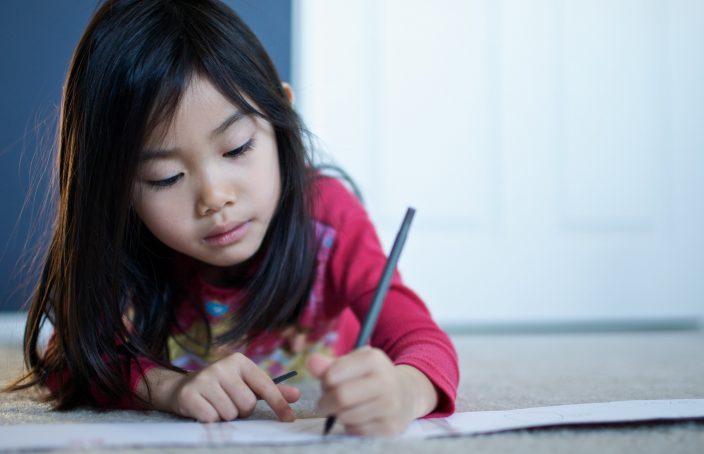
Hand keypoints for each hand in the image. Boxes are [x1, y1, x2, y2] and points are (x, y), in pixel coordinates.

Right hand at [164, 352, 299, 422]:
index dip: (278, 404)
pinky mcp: (190, 394)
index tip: (289, 419)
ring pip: (230, 413)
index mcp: (239, 361)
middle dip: (241, 410)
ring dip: (225, 416)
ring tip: (217, 405)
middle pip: (247, 404)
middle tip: (230, 402)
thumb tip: (296, 395)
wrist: (183, 388)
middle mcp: (222, 366)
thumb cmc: (222, 387)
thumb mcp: (246, 384)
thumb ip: (271, 390)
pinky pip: (212, 418)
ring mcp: (204, 379)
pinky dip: (211, 420)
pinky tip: (205, 409)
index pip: (265, 386)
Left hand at [306, 347, 437, 435]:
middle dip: (325, 402)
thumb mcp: (354, 364)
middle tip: (325, 403)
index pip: (333, 374)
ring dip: (338, 415)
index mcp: (373, 359)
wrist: (407, 394)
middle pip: (340, 397)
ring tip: (345, 407)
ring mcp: (390, 406)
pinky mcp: (390, 427)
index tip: (328, 383)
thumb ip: (330, 365)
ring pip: (345, 416)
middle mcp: (385, 381)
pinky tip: (359, 417)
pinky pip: (355, 430)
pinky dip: (350, 426)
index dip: (324, 382)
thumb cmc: (371, 376)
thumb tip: (310, 362)